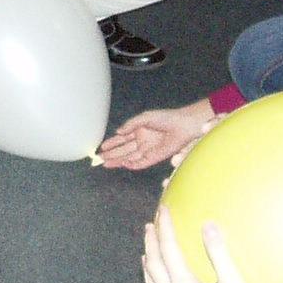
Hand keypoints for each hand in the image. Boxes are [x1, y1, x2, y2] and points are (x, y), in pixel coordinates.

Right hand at [97, 100, 216, 169]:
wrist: (183, 125)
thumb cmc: (166, 118)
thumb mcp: (145, 118)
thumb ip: (131, 124)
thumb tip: (118, 131)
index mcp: (138, 131)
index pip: (121, 139)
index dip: (111, 143)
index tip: (101, 147)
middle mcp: (141, 141)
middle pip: (123, 150)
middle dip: (111, 154)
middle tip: (99, 158)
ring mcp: (147, 150)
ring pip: (129, 157)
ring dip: (118, 160)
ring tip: (105, 163)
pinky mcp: (154, 157)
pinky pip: (141, 163)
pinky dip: (132, 164)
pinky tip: (123, 164)